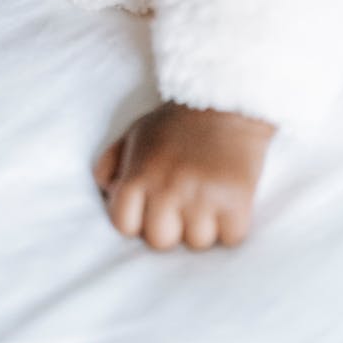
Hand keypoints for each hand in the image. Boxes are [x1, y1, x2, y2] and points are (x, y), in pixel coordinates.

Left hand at [94, 102, 274, 249]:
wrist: (225, 100)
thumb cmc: (177, 122)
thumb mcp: (136, 133)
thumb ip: (112, 163)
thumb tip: (105, 191)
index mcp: (140, 174)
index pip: (123, 224)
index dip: (136, 219)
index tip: (151, 207)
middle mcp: (168, 188)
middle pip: (159, 241)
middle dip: (170, 227)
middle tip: (182, 203)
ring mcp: (203, 197)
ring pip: (197, 242)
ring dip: (203, 226)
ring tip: (207, 197)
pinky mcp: (237, 201)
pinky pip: (231, 238)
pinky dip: (232, 226)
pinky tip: (228, 201)